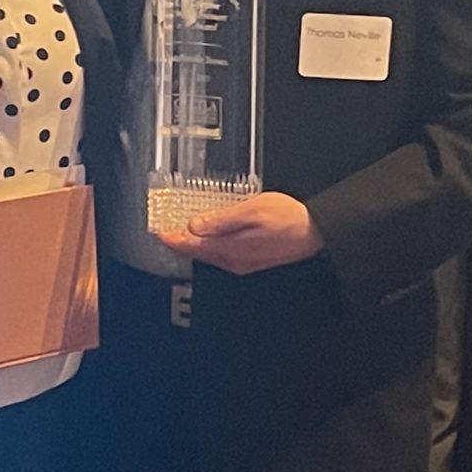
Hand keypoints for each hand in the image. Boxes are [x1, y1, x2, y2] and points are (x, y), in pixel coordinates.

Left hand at [157, 191, 324, 274]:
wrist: (314, 232)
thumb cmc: (288, 219)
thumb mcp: (252, 210)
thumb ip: (221, 219)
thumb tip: (194, 225)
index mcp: (228, 248)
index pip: (189, 246)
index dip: (170, 237)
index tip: (157, 229)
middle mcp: (232, 260)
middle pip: (195, 252)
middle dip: (177, 240)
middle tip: (164, 226)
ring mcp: (240, 262)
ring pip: (206, 254)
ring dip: (192, 242)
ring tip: (181, 227)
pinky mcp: (249, 259)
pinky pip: (219, 253)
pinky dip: (207, 243)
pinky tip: (208, 233)